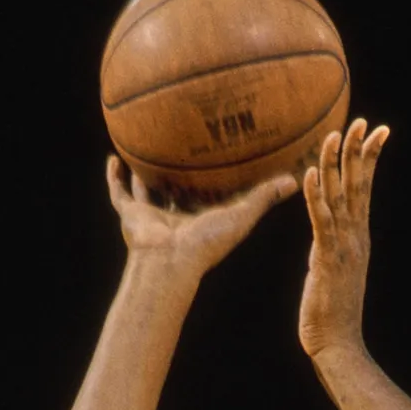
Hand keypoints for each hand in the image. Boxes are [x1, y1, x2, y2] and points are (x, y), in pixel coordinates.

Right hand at [106, 157, 297, 283]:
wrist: (169, 260)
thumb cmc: (207, 244)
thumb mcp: (241, 215)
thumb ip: (264, 197)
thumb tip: (296, 180)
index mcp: (201, 218)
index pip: (210, 196)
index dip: (215, 181)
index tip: (222, 160)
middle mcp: (175, 217)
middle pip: (177, 192)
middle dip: (179, 176)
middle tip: (183, 149)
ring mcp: (151, 217)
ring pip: (147, 191)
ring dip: (145, 174)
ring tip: (144, 152)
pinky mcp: (131, 215)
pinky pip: (119, 194)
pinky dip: (114, 178)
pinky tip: (114, 157)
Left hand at [298, 118, 389, 359]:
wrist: (338, 343)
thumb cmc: (332, 313)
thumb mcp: (334, 273)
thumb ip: (331, 252)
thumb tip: (324, 241)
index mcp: (357, 238)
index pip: (364, 190)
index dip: (369, 160)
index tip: (376, 133)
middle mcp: (355, 237)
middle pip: (358, 185)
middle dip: (360, 151)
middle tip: (364, 121)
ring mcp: (343, 246)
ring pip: (340, 196)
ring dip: (336, 164)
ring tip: (334, 135)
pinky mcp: (327, 258)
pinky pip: (321, 219)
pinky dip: (316, 195)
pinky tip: (311, 173)